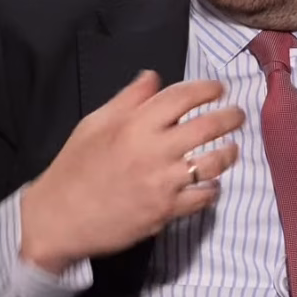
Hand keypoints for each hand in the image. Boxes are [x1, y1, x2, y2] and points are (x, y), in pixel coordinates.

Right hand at [20, 70, 242, 273]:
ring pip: (212, 163)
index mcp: (134, 124)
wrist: (59, 218)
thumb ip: (127, 99)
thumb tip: (153, 77)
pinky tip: (213, 184)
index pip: (181, 97)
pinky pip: (202, 198)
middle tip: (237, 115)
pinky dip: (213, 189)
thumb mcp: (93, 123)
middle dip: (230, 117)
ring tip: (232, 149)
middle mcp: (153, 150)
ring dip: (228, 153)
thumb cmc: (74, 167)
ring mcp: (163, 183)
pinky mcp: (166, 211)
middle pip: (207, 126)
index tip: (219, 88)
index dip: (206, 88)